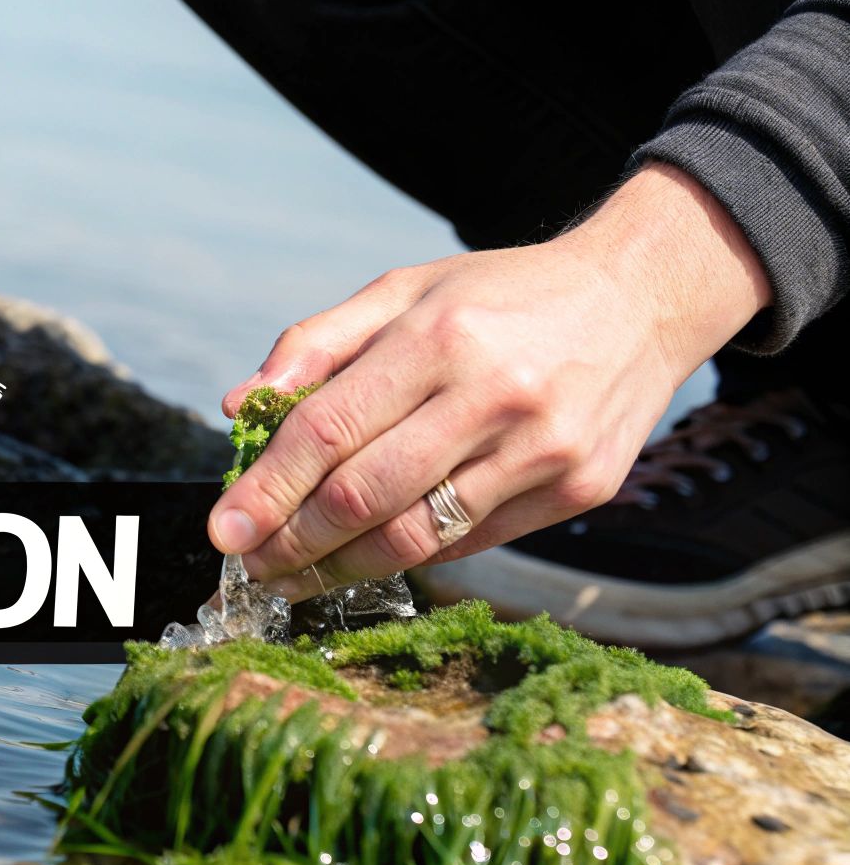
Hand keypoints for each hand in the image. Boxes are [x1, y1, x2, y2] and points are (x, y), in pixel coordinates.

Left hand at [208, 163, 772, 598]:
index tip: (222, 530)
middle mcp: (494, 396)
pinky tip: (369, 556)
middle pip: (365, 494)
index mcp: (439, 337)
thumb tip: (239, 405)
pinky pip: (470, 541)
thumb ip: (316, 343)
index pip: (329, 430)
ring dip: (342, 566)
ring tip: (296, 575)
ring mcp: (543, 450)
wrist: (641, 299)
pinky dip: (409, 555)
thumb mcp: (404, 290)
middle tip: (249, 563)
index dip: (268, 488)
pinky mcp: (579, 489)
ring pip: (416, 535)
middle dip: (293, 540)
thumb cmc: (501, 295)